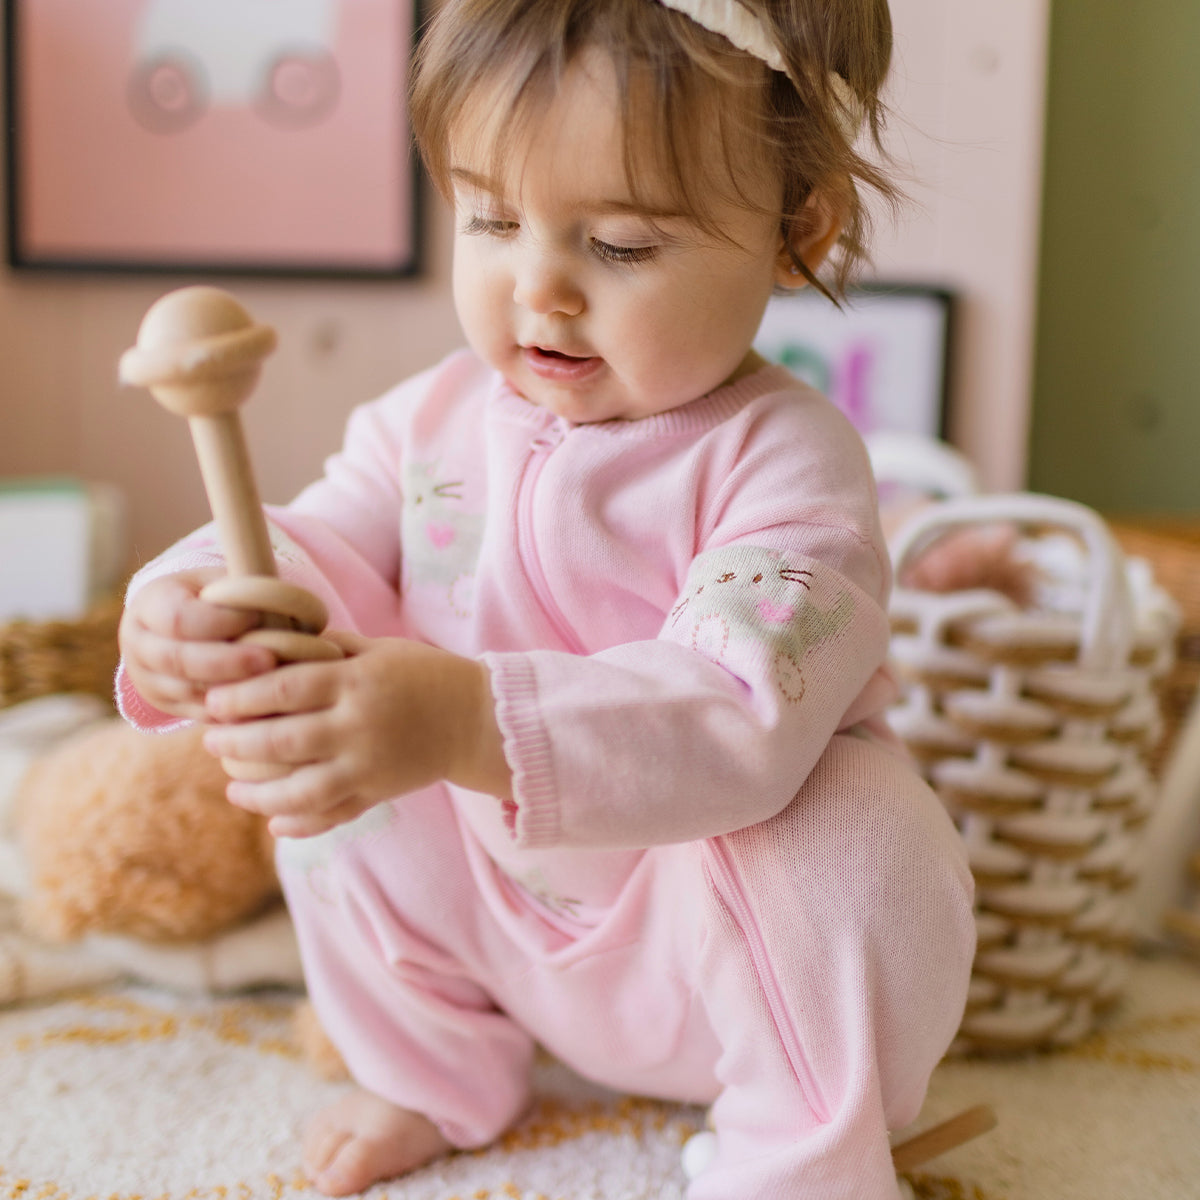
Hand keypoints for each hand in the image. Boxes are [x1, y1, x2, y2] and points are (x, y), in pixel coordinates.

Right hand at [119, 569, 276, 718]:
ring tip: (270, 680)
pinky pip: (199, 713)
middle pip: (177, 660)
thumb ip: (239, 591)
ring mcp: (147, 679)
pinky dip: (231, 709)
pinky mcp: (166, 705)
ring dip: (231, 688)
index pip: (177, 618)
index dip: (220, 621)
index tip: (256, 616)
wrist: (183, 622)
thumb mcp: (220, 582)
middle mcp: (138, 643)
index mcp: (149, 603)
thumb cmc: (214, 596)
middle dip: (227, 662)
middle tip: (269, 659)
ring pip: (187, 692)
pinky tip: (261, 700)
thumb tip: (275, 603)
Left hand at [201, 632, 510, 837]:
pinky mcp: (379, 793)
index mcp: (356, 682)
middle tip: (210, 741)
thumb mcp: (379, 650)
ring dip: (257, 794)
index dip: (239, 696)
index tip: (212, 702)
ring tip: (232, 788)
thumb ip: (326, 650)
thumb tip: (268, 646)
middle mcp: (359, 726)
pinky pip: (332, 815)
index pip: (283, 689)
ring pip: (300, 791)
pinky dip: (299, 824)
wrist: (479, 719)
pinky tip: (273, 821)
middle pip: (281, 742)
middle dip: (235, 744)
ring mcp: (369, 766)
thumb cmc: (425, 674)